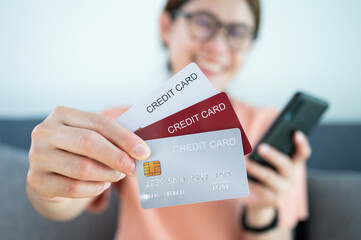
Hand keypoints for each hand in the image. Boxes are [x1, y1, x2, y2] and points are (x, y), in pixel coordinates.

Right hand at [27, 106, 150, 201]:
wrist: (50, 171)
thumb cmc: (78, 149)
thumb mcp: (91, 136)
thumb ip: (112, 138)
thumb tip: (141, 150)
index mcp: (61, 114)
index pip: (99, 122)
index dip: (124, 137)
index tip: (144, 151)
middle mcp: (44, 132)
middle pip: (88, 142)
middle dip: (117, 157)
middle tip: (134, 168)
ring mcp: (37, 156)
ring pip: (82, 168)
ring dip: (108, 174)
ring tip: (118, 175)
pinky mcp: (37, 180)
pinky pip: (73, 188)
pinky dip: (94, 188)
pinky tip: (103, 185)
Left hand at [245, 131, 310, 209]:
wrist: (261, 200)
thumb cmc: (264, 172)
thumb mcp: (268, 162)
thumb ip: (267, 150)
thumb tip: (257, 143)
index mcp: (294, 164)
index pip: (303, 153)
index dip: (301, 143)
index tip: (296, 132)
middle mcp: (292, 177)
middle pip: (285, 165)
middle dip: (273, 155)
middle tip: (260, 147)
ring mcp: (284, 190)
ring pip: (269, 177)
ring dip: (256, 168)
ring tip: (244, 162)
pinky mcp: (274, 200)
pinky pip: (259, 188)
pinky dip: (249, 181)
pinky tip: (239, 176)